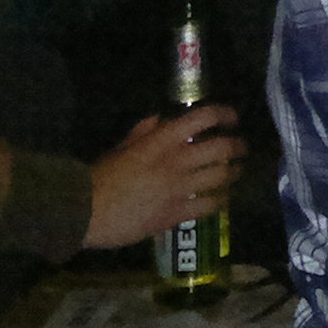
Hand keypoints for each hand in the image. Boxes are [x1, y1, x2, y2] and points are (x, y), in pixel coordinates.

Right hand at [87, 105, 241, 250]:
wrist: (86, 211)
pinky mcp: (176, 214)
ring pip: (221, 176)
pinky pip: (209, 205)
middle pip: (221, 148)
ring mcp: (179, 188)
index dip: (224, 114)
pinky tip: (222, 199)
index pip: (203, 117)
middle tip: (242, 147)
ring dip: (234, 173)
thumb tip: (163, 119)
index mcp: (161, 140)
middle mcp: (176, 161)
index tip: (231, 117)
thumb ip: (145, 131)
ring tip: (236, 172)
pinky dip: (220, 200)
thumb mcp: (123, 146)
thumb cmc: (101, 176)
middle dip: (238, 145)